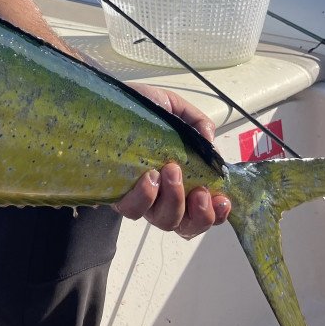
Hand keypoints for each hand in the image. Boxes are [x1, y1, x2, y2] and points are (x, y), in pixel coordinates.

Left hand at [112, 84, 230, 238]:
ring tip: (171, 170)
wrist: (102, 100)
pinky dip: (145, 197)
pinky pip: (132, 209)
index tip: (222, 199)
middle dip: (199, 214)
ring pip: (163, 221)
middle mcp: (161, 196)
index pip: (203, 211)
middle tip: (199, 190)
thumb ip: (196, 122)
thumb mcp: (172, 108)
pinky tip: (149, 177)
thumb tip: (210, 141)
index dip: (217, 214)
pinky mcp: (116, 194)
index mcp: (180, 181)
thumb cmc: (139, 108)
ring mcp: (139, 198)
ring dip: (174, 200)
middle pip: (186, 225)